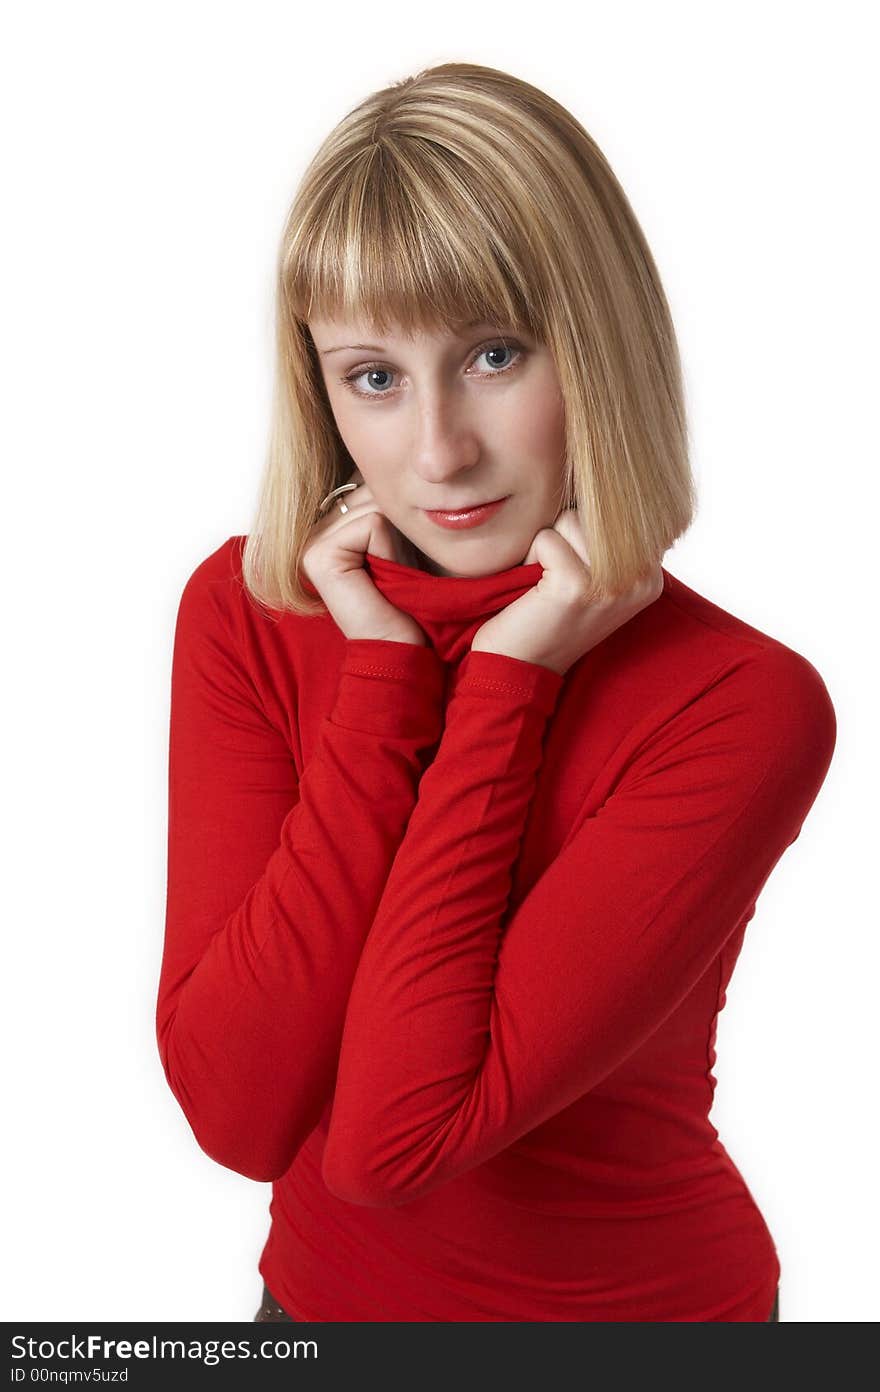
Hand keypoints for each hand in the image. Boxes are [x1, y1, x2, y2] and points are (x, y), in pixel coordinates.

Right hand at [301, 469, 427, 644]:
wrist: (404, 647)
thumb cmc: (411, 599)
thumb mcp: (401, 539)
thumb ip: (387, 502)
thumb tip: (393, 459)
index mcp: (327, 527)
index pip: (370, 483)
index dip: (398, 513)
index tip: (400, 556)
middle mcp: (311, 532)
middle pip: (372, 487)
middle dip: (399, 521)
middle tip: (400, 566)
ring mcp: (308, 543)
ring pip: (376, 501)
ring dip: (399, 537)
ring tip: (395, 572)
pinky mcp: (316, 555)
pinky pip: (372, 522)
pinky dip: (391, 547)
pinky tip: (385, 575)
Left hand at [471, 508, 663, 674]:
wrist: (520, 668)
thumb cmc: (548, 616)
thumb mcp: (594, 577)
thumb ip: (612, 539)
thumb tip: (610, 476)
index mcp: (650, 576)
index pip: (623, 511)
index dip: (588, 522)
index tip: (574, 557)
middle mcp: (640, 581)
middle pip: (596, 510)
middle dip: (565, 533)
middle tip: (556, 575)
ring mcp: (611, 585)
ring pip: (570, 519)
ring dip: (546, 544)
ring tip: (546, 580)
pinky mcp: (577, 587)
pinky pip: (546, 539)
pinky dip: (530, 558)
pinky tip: (534, 590)